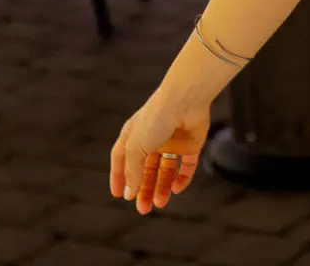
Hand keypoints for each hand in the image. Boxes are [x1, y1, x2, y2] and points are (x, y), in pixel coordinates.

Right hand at [110, 90, 211, 214]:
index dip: (119, 176)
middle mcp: (152, 139)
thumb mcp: (136, 147)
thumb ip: (133, 171)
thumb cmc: (156, 118)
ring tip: (159, 203)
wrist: (185, 100)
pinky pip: (186, 166)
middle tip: (143, 209)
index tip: (118, 195)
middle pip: (146, 170)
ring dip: (161, 187)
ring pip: (166, 170)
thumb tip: (129, 193)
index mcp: (133, 135)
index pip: (122, 159)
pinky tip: (176, 188)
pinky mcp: (191, 144)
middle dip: (144, 189)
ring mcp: (172, 141)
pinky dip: (182, 178)